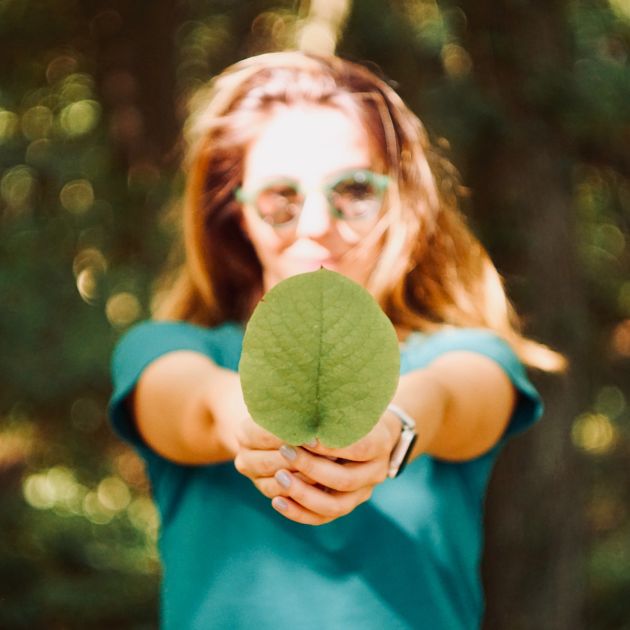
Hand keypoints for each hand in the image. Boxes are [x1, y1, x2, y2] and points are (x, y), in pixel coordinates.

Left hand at [234, 412, 400, 525]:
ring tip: (278, 478)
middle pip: (344, 480)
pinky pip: (322, 518)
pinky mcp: (346, 505)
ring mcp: (362, 493)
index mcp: (380, 444)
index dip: (330, 445)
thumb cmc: (355, 412)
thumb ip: (333, 409)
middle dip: (311, 467)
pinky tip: (277, 500)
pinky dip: (299, 512)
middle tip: (284, 452)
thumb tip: (302, 398)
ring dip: (303, 494)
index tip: (305, 436)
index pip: (358, 449)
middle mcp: (375, 473)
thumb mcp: (351, 405)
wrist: (374, 434)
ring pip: (334, 506)